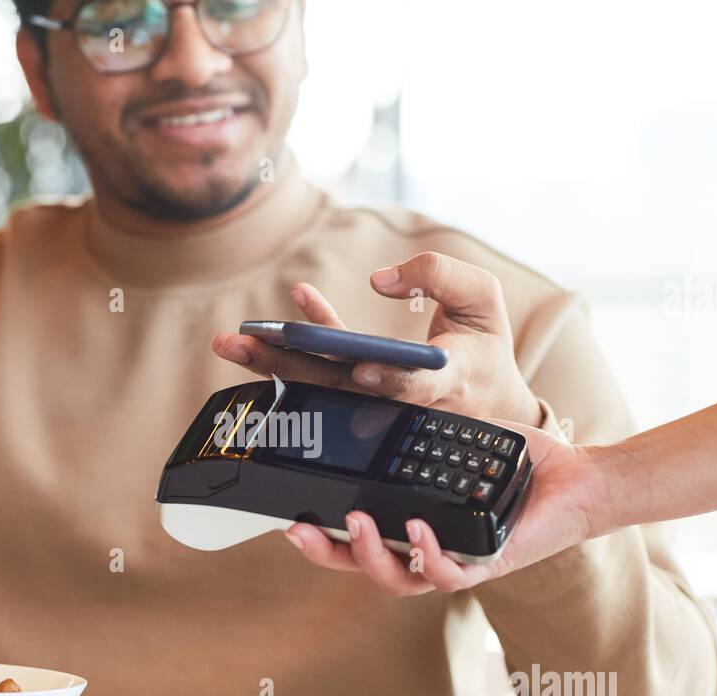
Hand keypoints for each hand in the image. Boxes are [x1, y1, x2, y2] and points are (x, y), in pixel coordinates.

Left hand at [211, 252, 542, 425]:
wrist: (487, 399)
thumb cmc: (486, 344)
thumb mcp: (483, 298)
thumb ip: (438, 274)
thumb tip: (380, 279)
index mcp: (445, 383)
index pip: (413, 387)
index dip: (388, 380)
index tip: (362, 369)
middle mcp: (402, 400)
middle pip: (339, 387)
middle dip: (286, 365)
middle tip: (241, 344)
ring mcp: (376, 400)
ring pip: (319, 386)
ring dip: (271, 363)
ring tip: (230, 341)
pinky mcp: (361, 390)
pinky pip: (326, 367)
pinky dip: (307, 336)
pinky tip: (293, 303)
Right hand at [281, 423, 611, 594]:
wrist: (572, 477)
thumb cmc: (512, 462)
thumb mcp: (450, 439)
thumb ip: (412, 433)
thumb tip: (367, 406)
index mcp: (413, 524)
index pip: (357, 541)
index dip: (322, 538)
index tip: (292, 518)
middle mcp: (429, 549)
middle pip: (365, 567)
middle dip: (328, 554)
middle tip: (300, 532)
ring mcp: (456, 561)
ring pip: (400, 579)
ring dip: (372, 556)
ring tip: (357, 524)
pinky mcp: (487, 565)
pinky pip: (449, 575)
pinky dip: (428, 555)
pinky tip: (417, 530)